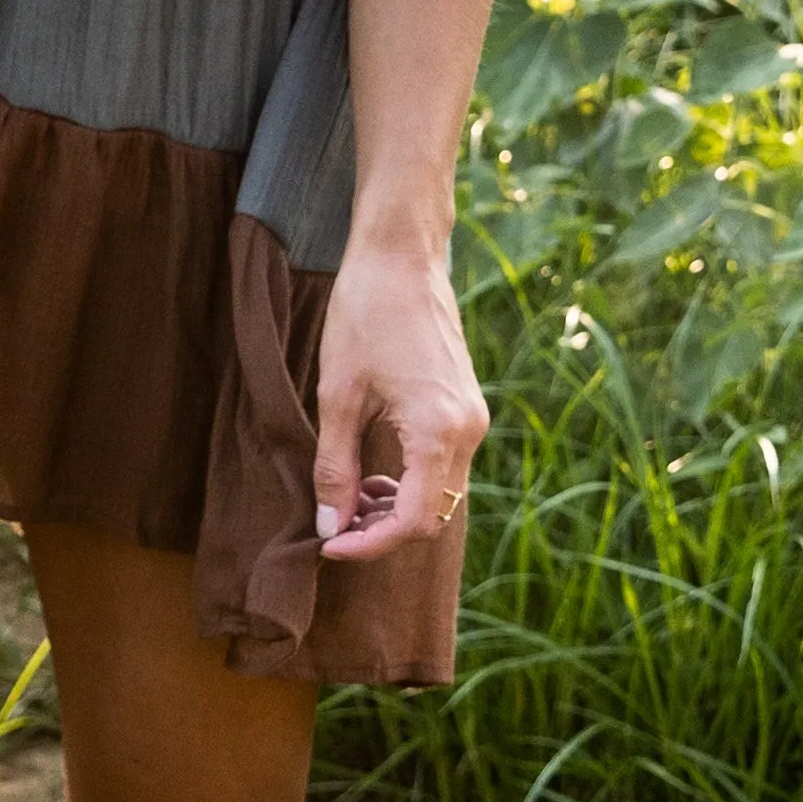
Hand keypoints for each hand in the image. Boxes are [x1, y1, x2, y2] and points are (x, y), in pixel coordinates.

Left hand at [310, 229, 484, 559]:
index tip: (329, 544)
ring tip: (349, 498)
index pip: (413, 522)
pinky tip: (374, 473)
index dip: (369, 545)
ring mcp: (473, 418)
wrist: (401, 256)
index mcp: (438, 430)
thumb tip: (331, 525)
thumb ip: (335, 467)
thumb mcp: (338, 395)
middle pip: (433, 516)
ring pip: (441, 494)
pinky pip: (445, 466)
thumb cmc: (365, 314)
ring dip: (396, 508)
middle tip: (334, 525)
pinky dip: (411, 482)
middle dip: (383, 532)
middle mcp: (468, 430)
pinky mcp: (467, 407)